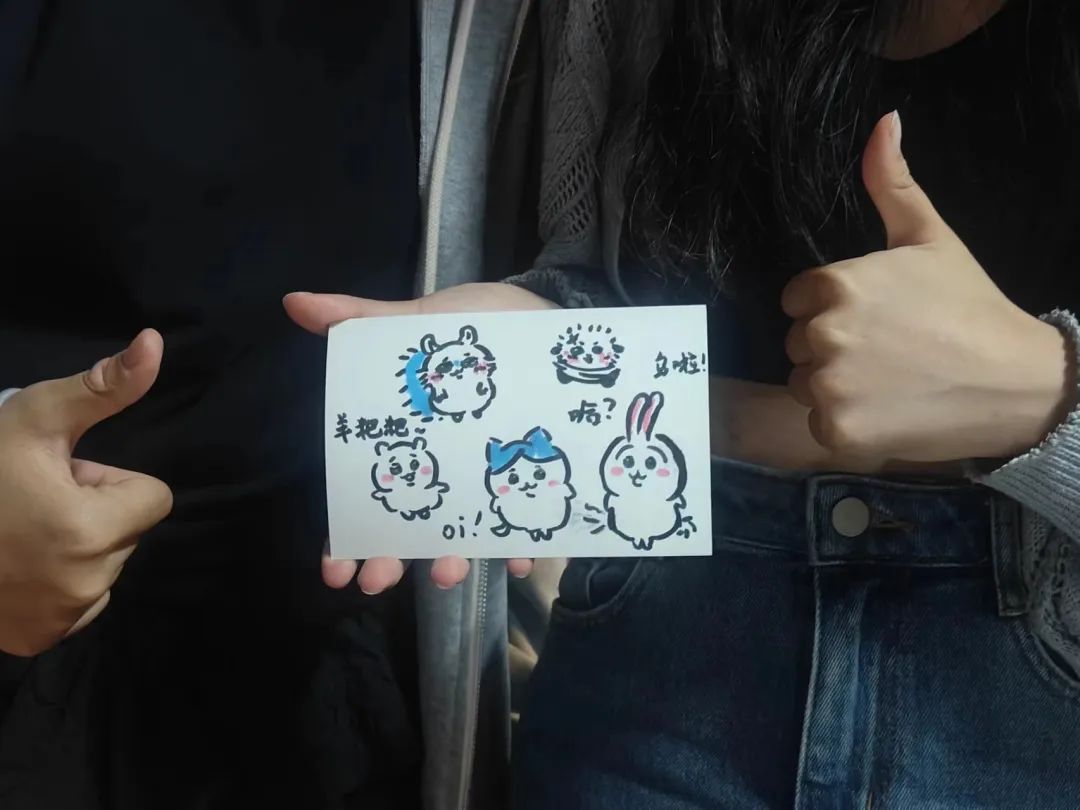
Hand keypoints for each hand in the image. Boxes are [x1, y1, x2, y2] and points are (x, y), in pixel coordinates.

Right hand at [0, 330, 172, 656]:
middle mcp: (84, 586)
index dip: (109, 480)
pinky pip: (79, 604)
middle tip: (30, 501)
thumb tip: (155, 342)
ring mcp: (59, 620)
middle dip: (93, 511)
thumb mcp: (35, 418)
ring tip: (18, 531)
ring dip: (76, 547)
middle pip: (129, 532)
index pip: (153, 497)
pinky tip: (13, 567)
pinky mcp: (37, 641)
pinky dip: (57, 584)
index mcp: (91, 533)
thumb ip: (104, 387)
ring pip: (105, 567)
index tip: (61, 476)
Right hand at [284, 282, 556, 593]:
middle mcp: (447, 472)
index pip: (371, 501)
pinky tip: (517, 554)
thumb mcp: (420, 323)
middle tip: (376, 580)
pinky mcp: (537, 479)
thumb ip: (363, 322)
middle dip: (390, 561)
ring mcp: (490, 481)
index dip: (347, 538)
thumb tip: (295, 302)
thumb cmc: (480, 326)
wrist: (550, 316)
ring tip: (446, 569)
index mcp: (412, 444)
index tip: (333, 571)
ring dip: (454, 559)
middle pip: (411, 530)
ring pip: (466, 536)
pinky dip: (523, 542)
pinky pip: (530, 522)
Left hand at [781, 112, 1072, 462]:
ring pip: (803, 385)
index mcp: (836, 285)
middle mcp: (824, 335)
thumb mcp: (930, 237)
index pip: (797, 299)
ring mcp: (830, 387)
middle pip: (798, 343)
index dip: (830, 307)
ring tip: (889, 383)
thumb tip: (883, 120)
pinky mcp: (839, 432)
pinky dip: (846, 426)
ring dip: (833, 388)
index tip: (874, 317)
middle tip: (888, 352)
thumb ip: (892, 183)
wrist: (1017, 383)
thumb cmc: (970, 307)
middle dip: (831, 347)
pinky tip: (888, 414)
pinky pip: (818, 425)